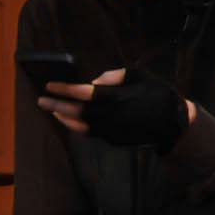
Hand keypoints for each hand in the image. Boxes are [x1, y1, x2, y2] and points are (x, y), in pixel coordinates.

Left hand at [34, 66, 196, 153]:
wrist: (173, 124)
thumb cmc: (158, 94)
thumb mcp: (141, 75)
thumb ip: (116, 75)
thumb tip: (94, 80)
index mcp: (117, 97)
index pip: (83, 93)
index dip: (64, 89)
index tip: (50, 84)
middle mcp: (111, 116)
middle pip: (76, 111)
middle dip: (56, 105)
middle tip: (41, 100)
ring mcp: (111, 130)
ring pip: (80, 125)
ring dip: (63, 118)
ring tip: (51, 110)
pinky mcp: (113, 139)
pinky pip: (89, 132)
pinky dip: (76, 126)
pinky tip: (69, 120)